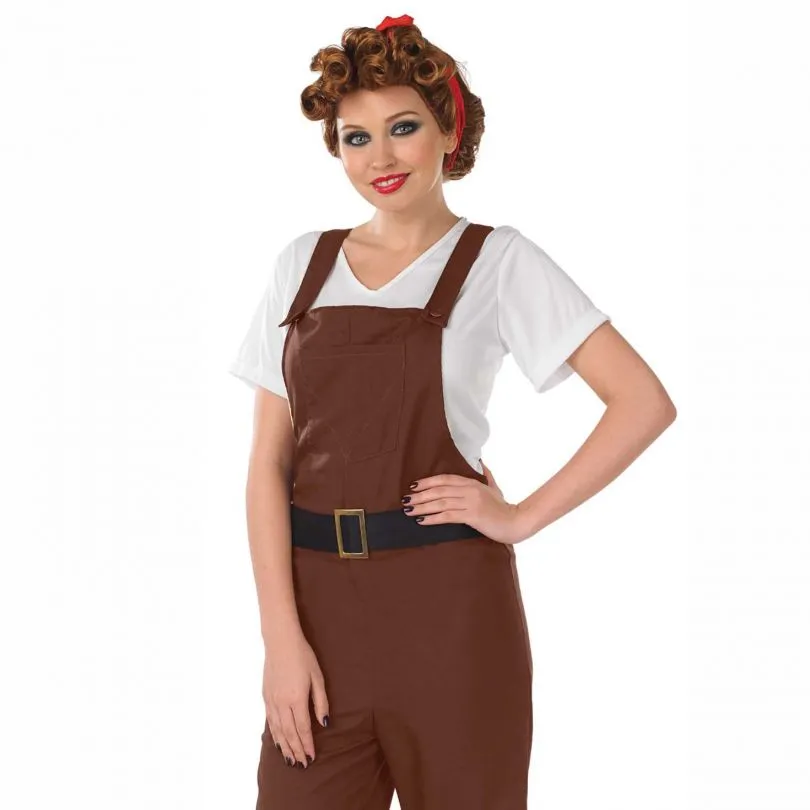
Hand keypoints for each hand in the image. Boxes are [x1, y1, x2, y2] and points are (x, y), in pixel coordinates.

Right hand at [262, 629, 329, 768]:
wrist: (280, 642)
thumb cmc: (303, 656)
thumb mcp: (317, 677)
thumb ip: (321, 701)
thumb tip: (324, 723)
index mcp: (296, 698)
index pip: (302, 729)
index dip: (307, 745)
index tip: (312, 757)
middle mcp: (282, 703)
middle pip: (289, 733)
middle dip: (296, 751)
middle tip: (302, 765)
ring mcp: (271, 700)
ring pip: (278, 730)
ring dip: (285, 747)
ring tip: (291, 760)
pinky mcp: (266, 697)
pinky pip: (270, 721)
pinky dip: (275, 735)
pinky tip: (279, 742)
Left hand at [402, 464, 530, 545]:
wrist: (516, 522)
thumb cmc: (503, 507)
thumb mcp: (494, 487)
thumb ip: (485, 474)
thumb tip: (480, 462)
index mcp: (472, 482)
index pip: (445, 479)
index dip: (428, 482)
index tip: (414, 486)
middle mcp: (470, 490)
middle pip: (439, 490)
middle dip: (420, 495)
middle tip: (406, 500)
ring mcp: (471, 502)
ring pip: (441, 503)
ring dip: (422, 507)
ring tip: (409, 511)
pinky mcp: (472, 516)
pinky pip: (448, 516)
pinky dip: (433, 518)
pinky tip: (422, 521)